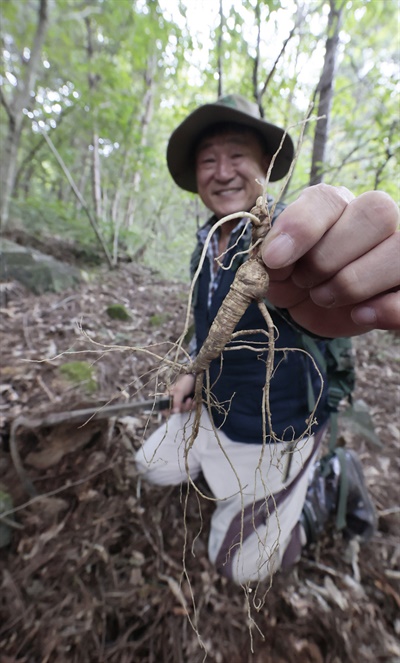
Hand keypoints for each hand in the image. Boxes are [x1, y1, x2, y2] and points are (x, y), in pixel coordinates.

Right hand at [169, 373, 195, 413]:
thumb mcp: (179, 391)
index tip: (176, 411)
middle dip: (183, 407)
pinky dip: (192, 406)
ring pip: (182, 411)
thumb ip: (176, 402)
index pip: (163, 409)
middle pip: (175, 411)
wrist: (196, 378)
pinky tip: (194, 401)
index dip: (167, 412)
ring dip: (188, 406)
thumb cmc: (185, 382)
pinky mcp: (187, 404)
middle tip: (188, 400)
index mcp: (167, 397)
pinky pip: (188, 410)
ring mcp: (180, 403)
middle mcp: (172, 401)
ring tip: (191, 399)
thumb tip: (176, 412)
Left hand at [261, 184, 399, 336]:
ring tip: (324, 297)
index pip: (330, 198)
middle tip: (304, 280)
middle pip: (376, 214)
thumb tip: (275, 258)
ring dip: (354, 282)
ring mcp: (397, 253)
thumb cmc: (297, 280)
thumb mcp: (277, 270)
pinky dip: (387, 308)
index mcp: (337, 206)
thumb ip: (274, 260)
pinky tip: (360, 314)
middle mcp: (376, 221)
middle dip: (328, 257)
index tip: (275, 258)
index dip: (302, 226)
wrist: (315, 309)